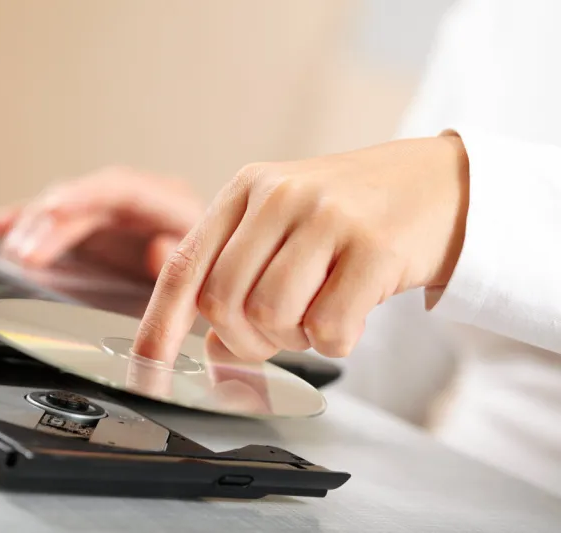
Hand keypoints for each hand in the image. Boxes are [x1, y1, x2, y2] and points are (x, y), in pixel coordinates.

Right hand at [0, 166, 203, 279]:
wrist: (220, 276)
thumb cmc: (214, 274)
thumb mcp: (208, 272)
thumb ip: (183, 261)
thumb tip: (159, 251)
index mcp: (169, 201)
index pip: (120, 188)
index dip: (83, 195)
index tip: (52, 209)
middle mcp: (139, 198)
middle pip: (85, 199)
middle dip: (51, 223)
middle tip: (25, 253)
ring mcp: (115, 212)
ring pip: (67, 208)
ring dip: (35, 227)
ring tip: (11, 250)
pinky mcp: (98, 228)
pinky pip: (59, 221)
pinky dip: (29, 224)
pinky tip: (0, 227)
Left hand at [133, 134, 469, 361]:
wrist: (437, 183)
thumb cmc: (352, 215)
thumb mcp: (285, 232)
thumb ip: (241, 281)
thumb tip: (214, 349)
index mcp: (247, 190)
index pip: (184, 264)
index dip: (159, 322)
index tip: (147, 363)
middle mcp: (280, 196)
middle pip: (224, 302)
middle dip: (245, 340)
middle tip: (277, 333)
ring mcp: (328, 217)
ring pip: (271, 316)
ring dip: (293, 339)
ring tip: (318, 313)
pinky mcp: (374, 246)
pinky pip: (328, 328)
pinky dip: (334, 341)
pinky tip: (350, 314)